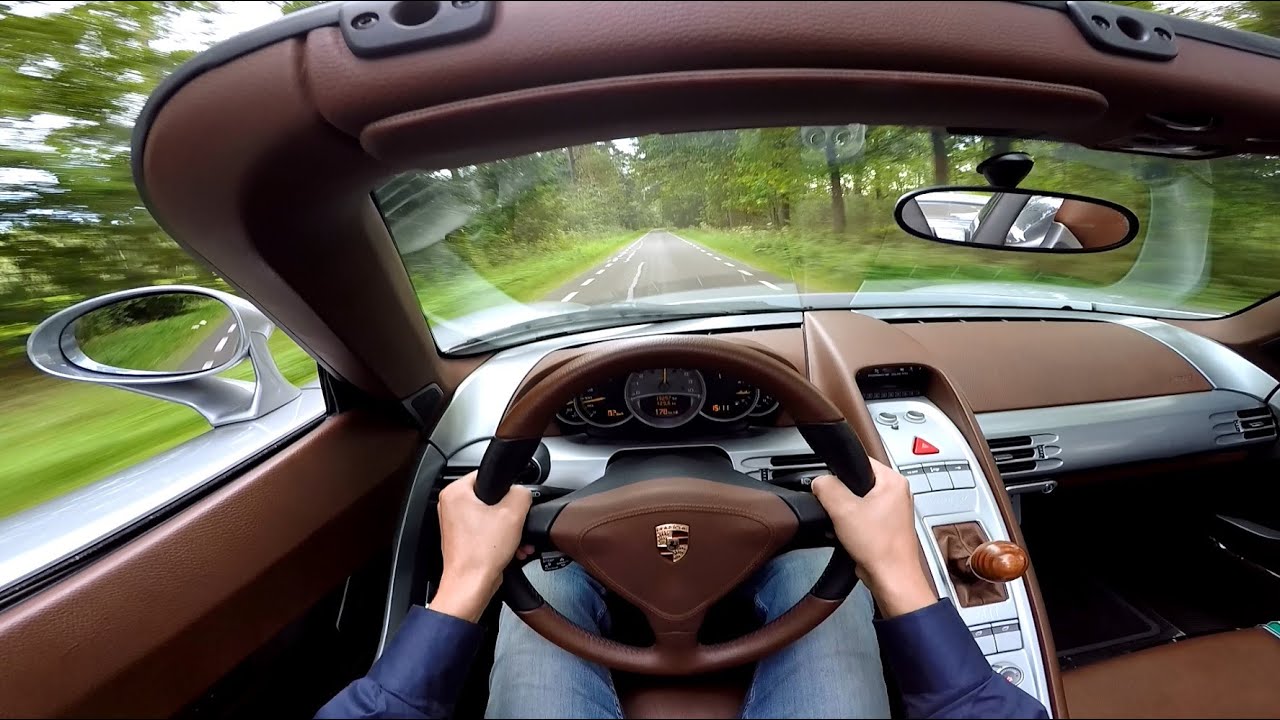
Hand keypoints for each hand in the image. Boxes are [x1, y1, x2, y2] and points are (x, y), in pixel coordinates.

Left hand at [430, 471, 532, 622]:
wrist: (471, 586)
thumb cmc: (480, 554)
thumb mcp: (513, 513)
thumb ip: (522, 493)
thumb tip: (523, 492)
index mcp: (455, 493)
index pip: (488, 475)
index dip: (507, 488)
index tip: (514, 502)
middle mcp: (451, 507)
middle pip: (492, 499)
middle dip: (512, 514)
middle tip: (518, 523)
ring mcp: (456, 525)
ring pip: (492, 518)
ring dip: (510, 529)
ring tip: (519, 540)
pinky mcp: (463, 540)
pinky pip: (488, 532)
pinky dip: (502, 539)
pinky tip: (514, 549)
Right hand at [811, 458, 936, 617]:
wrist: (892, 579)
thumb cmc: (880, 548)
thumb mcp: (843, 510)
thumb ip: (826, 487)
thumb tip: (819, 480)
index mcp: (893, 480)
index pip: (859, 460)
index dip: (839, 472)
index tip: (831, 487)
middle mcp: (897, 492)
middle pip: (856, 482)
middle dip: (841, 497)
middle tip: (839, 511)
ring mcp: (893, 511)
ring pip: (857, 501)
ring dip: (846, 513)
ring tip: (846, 526)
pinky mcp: (886, 526)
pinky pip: (862, 517)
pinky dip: (852, 524)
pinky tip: (849, 535)